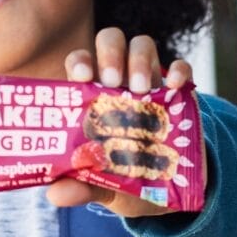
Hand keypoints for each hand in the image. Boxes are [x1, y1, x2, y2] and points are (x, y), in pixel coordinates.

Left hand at [45, 28, 191, 217]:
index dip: (80, 61)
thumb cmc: (129, 182)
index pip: (80, 63)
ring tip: (143, 89)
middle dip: (111, 54)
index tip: (83, 76)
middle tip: (114, 82)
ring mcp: (151, 83)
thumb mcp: (107, 188)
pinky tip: (176, 87)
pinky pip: (181, 68)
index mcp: (93, 98)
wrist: (172, 194)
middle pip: (110, 42)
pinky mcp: (180, 93)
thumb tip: (55, 194)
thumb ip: (83, 187)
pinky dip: (180, 71)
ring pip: (143, 45)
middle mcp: (120, 82)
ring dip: (141, 60)